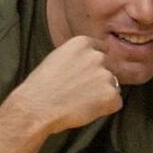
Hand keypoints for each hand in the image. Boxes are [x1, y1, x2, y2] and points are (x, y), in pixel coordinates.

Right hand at [7, 35, 122, 135]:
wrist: (36, 107)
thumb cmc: (41, 86)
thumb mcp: (57, 58)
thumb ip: (78, 57)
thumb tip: (91, 64)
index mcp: (83, 43)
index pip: (103, 50)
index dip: (95, 65)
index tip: (86, 75)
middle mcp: (97, 56)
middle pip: (109, 68)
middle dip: (99, 79)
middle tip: (80, 91)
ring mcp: (106, 75)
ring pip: (113, 86)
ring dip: (102, 94)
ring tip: (80, 101)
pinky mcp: (111, 95)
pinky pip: (116, 103)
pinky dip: (105, 109)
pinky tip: (86, 110)